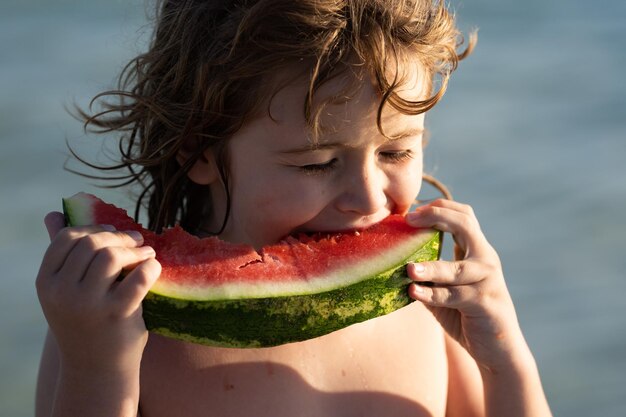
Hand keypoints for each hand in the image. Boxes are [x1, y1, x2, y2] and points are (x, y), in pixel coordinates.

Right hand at [36, 212, 160, 374]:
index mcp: (46, 282)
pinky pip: (139, 276)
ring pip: (112, 255)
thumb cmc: (83, 321)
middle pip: (93, 243)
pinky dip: (151, 265)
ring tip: (147, 253)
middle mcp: (61, 292)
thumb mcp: (65, 290)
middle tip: (137, 241)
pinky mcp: (116, 314)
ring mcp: (88, 305)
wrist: (97, 368)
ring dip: (135, 249)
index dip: (93, 228)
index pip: (67, 237)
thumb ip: (62, 253)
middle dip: (119, 237)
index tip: (112, 232)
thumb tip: (53, 213)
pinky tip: (154, 266)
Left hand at [405, 199, 527, 372]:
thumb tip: (391, 260)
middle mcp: (486, 260)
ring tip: (408, 268)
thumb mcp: (445, 288)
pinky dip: (432, 294)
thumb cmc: (466, 315)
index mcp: (477, 251)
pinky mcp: (485, 304)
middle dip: (436, 217)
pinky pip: (454, 297)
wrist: (499, 349)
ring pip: (457, 269)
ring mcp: (488, 281)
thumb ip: (427, 273)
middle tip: (409, 220)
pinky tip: (413, 293)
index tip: (411, 211)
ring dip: (431, 267)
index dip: (439, 207)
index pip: (463, 215)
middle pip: (465, 225)